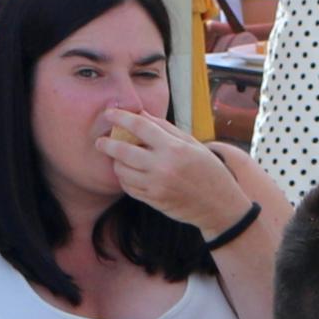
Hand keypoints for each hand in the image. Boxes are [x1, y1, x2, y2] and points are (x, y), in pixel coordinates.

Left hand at [96, 107, 244, 231]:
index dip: (121, 118)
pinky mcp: (153, 200)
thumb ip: (165, 128)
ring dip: (116, 163)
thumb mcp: (192, 144)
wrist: (218, 205)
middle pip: (123, 151)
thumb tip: (141, 114)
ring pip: (122, 171)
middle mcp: (163, 166)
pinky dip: (124, 179)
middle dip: (107, 144)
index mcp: (174, 148)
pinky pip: (128, 188)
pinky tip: (128, 173)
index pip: (140, 127)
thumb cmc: (208, 170)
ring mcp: (156, 186)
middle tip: (100, 141)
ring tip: (118, 158)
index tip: (109, 113)